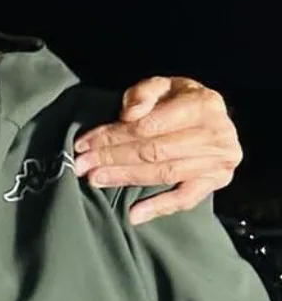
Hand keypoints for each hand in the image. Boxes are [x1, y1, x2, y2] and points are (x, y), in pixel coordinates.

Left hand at [73, 76, 240, 224]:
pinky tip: (133, 215)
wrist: (213, 116)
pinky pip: (186, 198)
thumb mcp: (163, 85)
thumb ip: (144, 93)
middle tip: (82, 165)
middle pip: (154, 151)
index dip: (112, 136)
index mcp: (203, 104)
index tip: (83, 144)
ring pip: (164, 173)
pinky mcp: (217, 181)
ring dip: (125, 178)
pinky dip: (159, 207)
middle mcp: (216, 134)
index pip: (148, 126)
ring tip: (95, 179)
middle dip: (112, 158)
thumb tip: (129, 115)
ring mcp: (218, 161)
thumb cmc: (179, 100)